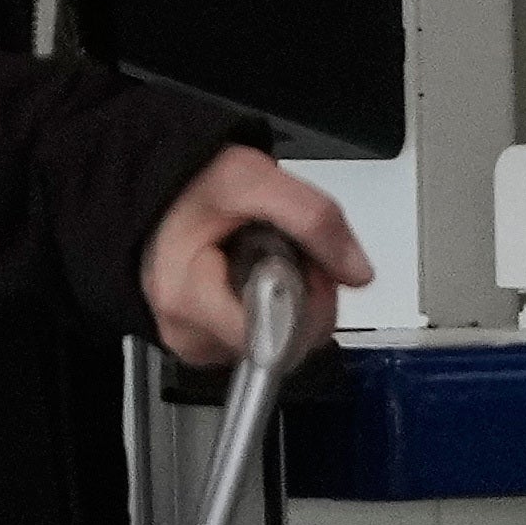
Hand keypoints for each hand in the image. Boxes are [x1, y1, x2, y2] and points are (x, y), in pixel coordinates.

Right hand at [140, 145, 365, 369]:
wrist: (167, 193)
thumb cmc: (195, 187)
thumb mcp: (255, 179)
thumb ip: (312, 218)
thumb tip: (358, 272)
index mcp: (187, 298)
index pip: (270, 338)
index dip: (307, 304)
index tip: (306, 267)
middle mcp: (187, 334)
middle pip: (280, 345)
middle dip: (305, 299)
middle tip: (290, 253)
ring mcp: (198, 343)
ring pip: (277, 345)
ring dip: (293, 302)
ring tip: (269, 259)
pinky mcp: (210, 344)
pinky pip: (264, 339)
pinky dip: (275, 308)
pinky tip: (259, 275)